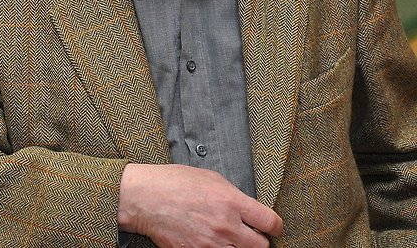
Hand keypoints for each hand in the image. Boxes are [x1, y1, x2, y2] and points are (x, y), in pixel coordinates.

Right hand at [117, 163, 282, 247]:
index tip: (271, 227)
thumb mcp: (209, 178)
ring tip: (227, 237)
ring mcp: (210, 244)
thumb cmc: (172, 183)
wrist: (143, 198)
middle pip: (261, 246)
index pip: (271, 222)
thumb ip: (233, 195)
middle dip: (258, 240)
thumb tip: (247, 209)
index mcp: (230, 201)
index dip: (275, 226)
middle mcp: (224, 225)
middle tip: (250, 234)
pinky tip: (210, 241)